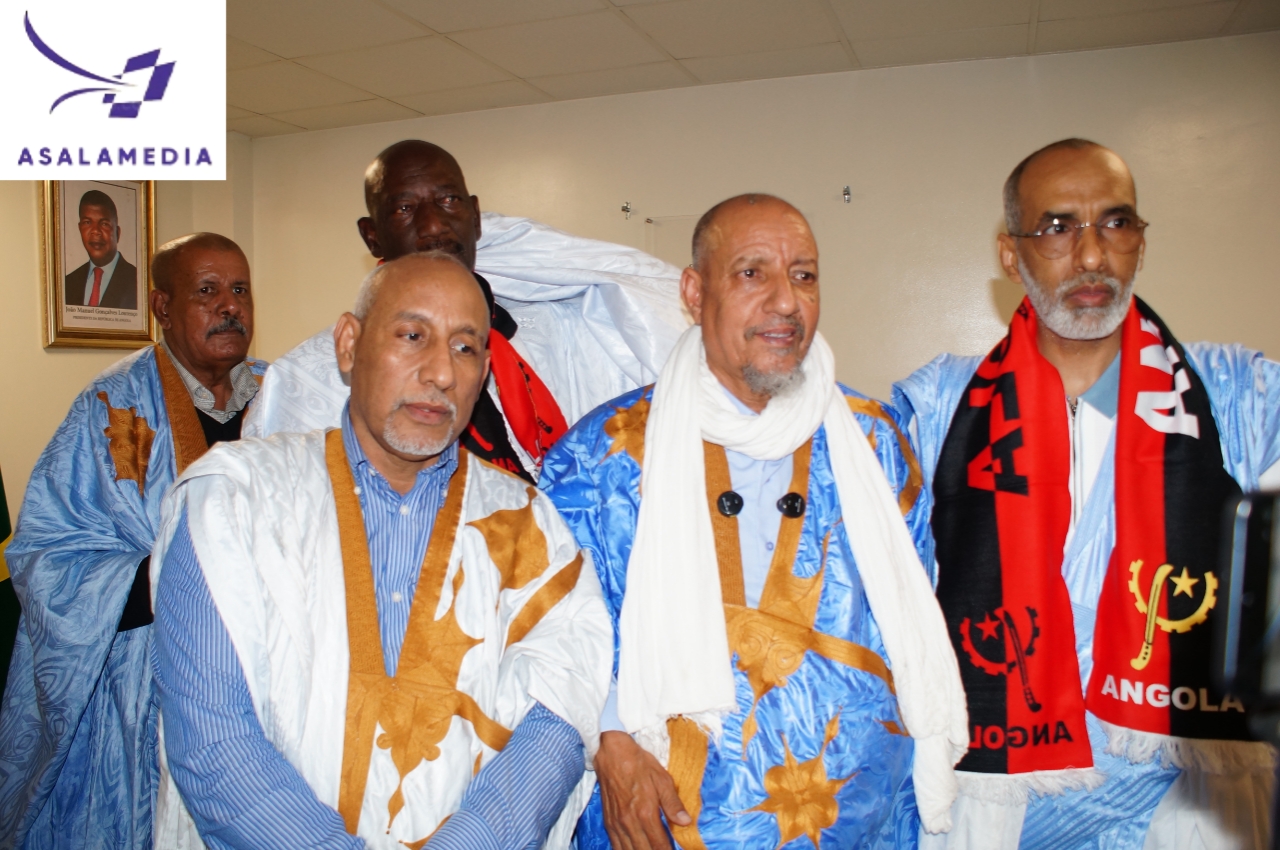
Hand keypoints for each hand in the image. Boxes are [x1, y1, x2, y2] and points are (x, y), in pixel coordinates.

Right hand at [594, 731, 691, 849]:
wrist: (612, 754)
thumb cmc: (639, 764)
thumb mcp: (662, 779)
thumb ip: (673, 803)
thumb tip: (686, 822)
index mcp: (646, 813)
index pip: (660, 844)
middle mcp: (630, 822)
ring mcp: (617, 824)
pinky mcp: (608, 822)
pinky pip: (616, 846)